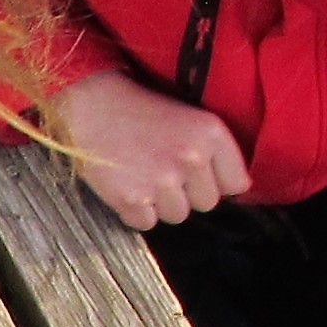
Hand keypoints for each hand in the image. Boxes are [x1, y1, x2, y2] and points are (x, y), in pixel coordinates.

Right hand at [48, 69, 249, 229]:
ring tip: (142, 172)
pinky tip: (126, 183)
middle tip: (162, 166)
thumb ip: (215, 151)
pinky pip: (147, 223)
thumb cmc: (138, 108)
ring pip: (178, 215)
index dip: (216, 179)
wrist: (89, 103)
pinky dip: (135, 210)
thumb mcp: (189, 116)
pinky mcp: (132, 199)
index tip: (198, 171)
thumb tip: (237, 191)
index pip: (236, 183)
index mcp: (211, 132)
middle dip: (188, 191)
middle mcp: (191, 158)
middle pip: (207, 203)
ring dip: (161, 202)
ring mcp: (161, 181)